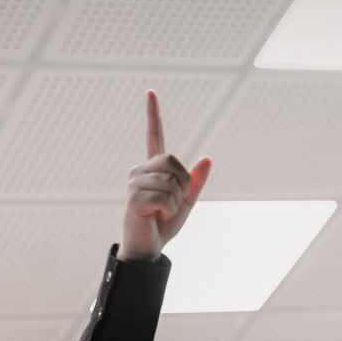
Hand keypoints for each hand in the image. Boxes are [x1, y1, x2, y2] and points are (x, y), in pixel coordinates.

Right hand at [120, 90, 211, 261]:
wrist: (148, 247)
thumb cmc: (163, 225)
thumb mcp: (186, 202)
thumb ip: (196, 182)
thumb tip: (208, 159)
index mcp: (152, 168)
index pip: (154, 136)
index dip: (153, 114)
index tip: (151, 92)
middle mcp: (140, 170)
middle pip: (173, 161)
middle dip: (182, 184)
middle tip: (171, 203)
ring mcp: (134, 183)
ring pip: (171, 181)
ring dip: (175, 201)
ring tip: (161, 212)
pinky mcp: (133, 198)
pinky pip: (165, 198)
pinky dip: (168, 210)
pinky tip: (155, 217)